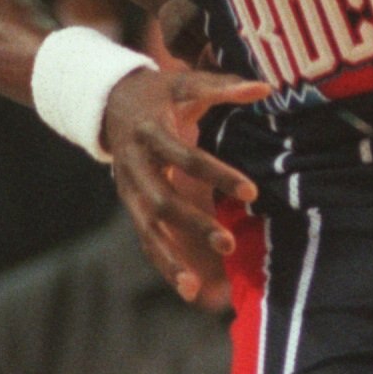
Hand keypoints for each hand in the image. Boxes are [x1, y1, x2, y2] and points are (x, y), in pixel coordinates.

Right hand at [101, 60, 268, 303]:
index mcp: (148, 132)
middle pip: (160, 201)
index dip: (217, 175)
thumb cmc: (156, 93)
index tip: (251, 193)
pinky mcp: (131, 206)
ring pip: (146, 230)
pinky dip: (164, 265)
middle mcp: (133, 166)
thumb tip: (265, 88)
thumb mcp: (184, 82)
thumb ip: (223, 85)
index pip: (185, 157)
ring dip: (169, 259)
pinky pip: (146, 240)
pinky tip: (188, 291)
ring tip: (194, 288)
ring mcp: (128, 190)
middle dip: (193, 224)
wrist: (106, 102)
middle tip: (228, 243)